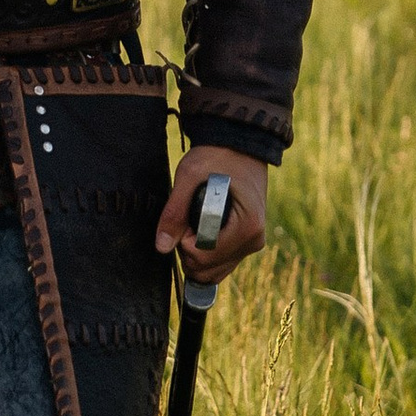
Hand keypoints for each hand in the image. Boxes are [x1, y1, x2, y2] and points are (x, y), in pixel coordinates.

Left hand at [155, 143, 268, 285]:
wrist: (239, 143)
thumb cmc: (217, 155)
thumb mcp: (190, 176)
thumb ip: (175, 211)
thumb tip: (162, 247)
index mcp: (247, 226)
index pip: (203, 257)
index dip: (183, 240)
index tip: (185, 215)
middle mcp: (254, 240)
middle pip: (207, 270)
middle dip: (188, 249)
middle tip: (188, 217)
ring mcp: (252, 243)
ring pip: (213, 272)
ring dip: (196, 252)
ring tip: (196, 220)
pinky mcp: (247, 242)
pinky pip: (221, 264)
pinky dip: (205, 253)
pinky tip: (203, 228)